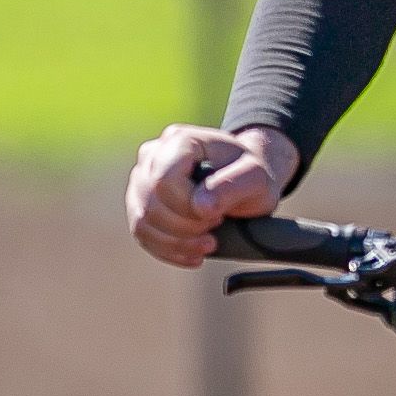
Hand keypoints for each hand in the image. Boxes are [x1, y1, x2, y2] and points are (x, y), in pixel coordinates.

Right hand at [124, 123, 296, 268]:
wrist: (245, 177)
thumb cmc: (251, 173)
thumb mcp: (256, 177)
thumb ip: (232, 186)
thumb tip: (200, 208)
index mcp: (179, 140)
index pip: (164, 181)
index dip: (187, 207)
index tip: (217, 215)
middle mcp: (153, 154)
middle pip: (151, 204)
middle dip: (185, 228)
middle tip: (215, 227)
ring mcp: (142, 178)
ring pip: (142, 221)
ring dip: (176, 243)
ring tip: (207, 244)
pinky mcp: (140, 202)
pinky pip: (141, 233)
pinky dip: (167, 250)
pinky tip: (193, 255)